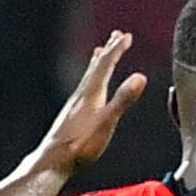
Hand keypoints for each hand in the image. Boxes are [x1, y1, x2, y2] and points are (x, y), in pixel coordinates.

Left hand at [35, 32, 147, 172]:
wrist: (54, 160)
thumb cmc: (81, 144)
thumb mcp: (107, 122)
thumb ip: (123, 100)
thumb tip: (141, 77)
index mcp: (91, 93)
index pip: (106, 65)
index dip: (116, 50)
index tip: (126, 36)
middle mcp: (81, 94)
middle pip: (96, 66)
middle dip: (109, 51)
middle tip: (117, 35)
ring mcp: (75, 104)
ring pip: (89, 76)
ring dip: (97, 63)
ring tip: (99, 52)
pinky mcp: (72, 114)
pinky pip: (84, 88)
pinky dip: (90, 79)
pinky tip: (89, 88)